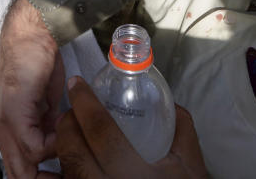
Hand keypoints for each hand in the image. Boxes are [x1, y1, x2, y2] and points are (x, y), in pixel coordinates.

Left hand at [0, 0, 64, 177]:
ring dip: (55, 158)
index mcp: (9, 132)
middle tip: (71, 169)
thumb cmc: (38, 64)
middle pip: (20, 176)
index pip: (20, 173)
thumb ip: (48, 128)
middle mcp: (2, 133)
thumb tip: (61, 147)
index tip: (66, 172)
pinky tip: (65, 122)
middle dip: (48, 178)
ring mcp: (6, 126)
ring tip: (71, 141)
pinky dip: (56, 143)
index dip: (43, 178)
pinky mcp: (14, 117)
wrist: (31, 36)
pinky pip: (35, 149)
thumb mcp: (44, 105)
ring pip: (26, 168)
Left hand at [56, 76, 209, 178]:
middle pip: (72, 151)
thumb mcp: (192, 169)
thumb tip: (169, 103)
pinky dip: (63, 175)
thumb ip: (182, 132)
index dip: (85, 103)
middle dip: (66, 125)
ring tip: (70, 137)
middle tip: (71, 111)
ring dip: (63, 150)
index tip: (77, 86)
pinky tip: (68, 166)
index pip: (100, 131)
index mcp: (136, 175)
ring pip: (66, 173)